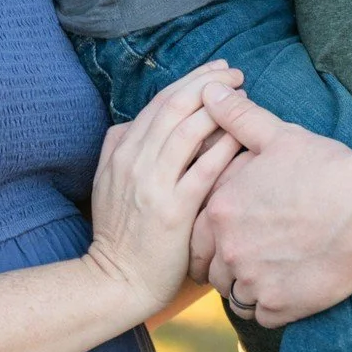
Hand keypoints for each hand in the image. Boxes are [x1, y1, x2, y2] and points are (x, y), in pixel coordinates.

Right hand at [88, 64, 241, 320]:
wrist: (115, 281)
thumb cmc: (120, 232)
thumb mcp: (107, 181)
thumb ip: (121, 147)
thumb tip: (140, 120)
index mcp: (121, 150)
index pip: (160, 101)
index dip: (191, 80)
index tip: (217, 71)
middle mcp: (134, 160)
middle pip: (175, 106)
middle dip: (209, 84)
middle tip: (236, 74)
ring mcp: (153, 185)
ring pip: (188, 130)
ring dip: (219, 109)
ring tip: (244, 98)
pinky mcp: (173, 211)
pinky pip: (203, 169)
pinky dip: (223, 147)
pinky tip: (243, 136)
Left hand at [196, 82, 351, 326]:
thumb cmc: (326, 167)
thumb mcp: (278, 136)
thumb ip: (237, 117)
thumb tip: (209, 89)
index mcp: (220, 208)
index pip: (193, 236)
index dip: (208, 237)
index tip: (229, 235)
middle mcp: (228, 248)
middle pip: (210, 270)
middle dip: (223, 265)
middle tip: (249, 257)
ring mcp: (253, 280)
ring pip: (233, 295)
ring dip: (245, 287)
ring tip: (270, 271)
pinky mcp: (279, 306)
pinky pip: (259, 316)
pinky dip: (268, 307)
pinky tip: (286, 288)